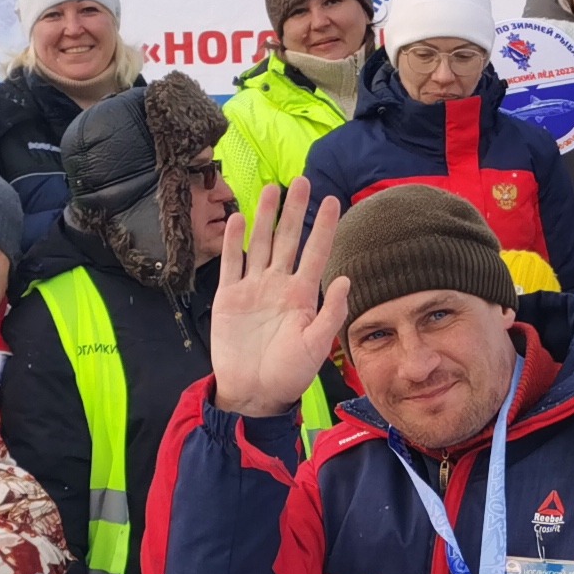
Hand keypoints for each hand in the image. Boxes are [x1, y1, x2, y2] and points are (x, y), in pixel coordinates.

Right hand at [209, 183, 350, 416]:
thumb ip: (330, 313)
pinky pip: (231, 264)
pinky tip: (238, 219)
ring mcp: (253, 289)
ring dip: (265, 217)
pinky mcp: (228, 297)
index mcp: (302, 295)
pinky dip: (234, 242)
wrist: (253, 392)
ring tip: (271, 189)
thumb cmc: (289, 373)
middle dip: (295, 211)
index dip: (324, 227)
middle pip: (287, 239)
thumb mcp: (315, 346)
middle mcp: (278, 285)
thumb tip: (345, 279)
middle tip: (302, 180)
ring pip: (259, 244)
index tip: (334, 200)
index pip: (316, 253)